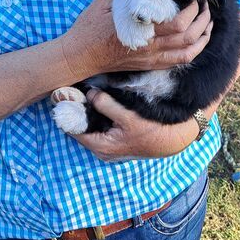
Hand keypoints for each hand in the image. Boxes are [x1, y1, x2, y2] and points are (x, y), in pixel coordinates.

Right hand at [62, 0, 212, 80]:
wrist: (80, 55)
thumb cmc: (90, 27)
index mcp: (141, 29)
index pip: (178, 22)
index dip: (191, 9)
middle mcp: (150, 47)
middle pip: (188, 36)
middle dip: (202, 19)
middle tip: (204, 6)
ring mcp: (151, 58)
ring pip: (188, 52)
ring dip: (203, 37)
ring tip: (208, 23)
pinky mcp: (149, 65)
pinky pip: (178, 62)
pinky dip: (193, 51)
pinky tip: (197, 41)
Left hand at [73, 89, 199, 160]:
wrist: (174, 140)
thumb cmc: (152, 131)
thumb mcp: (128, 116)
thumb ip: (106, 104)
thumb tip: (90, 93)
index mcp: (101, 147)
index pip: (74, 129)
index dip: (69, 112)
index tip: (66, 94)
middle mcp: (102, 150)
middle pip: (82, 127)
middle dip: (79, 110)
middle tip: (76, 90)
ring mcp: (109, 146)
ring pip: (91, 126)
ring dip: (89, 111)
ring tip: (86, 92)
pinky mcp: (116, 141)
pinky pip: (100, 127)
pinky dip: (98, 115)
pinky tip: (100, 101)